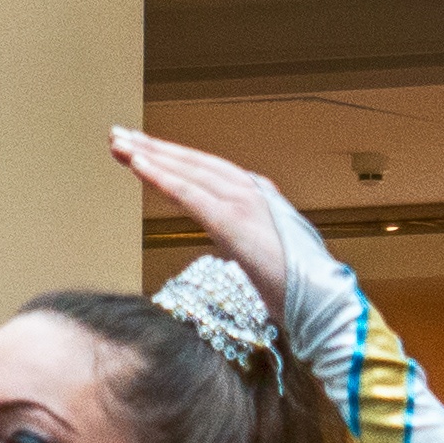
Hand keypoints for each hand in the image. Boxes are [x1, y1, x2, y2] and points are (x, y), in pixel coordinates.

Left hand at [111, 129, 285, 324]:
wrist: (325, 306)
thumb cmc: (301, 296)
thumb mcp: (267, 262)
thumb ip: (246, 244)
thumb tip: (232, 246)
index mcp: (260, 199)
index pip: (208, 174)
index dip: (174, 161)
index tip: (143, 153)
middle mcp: (253, 192)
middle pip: (194, 163)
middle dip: (155, 148)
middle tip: (118, 135)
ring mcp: (245, 203)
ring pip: (188, 171)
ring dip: (151, 155)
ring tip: (118, 144)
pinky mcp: (235, 221)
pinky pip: (189, 193)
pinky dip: (161, 177)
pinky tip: (137, 165)